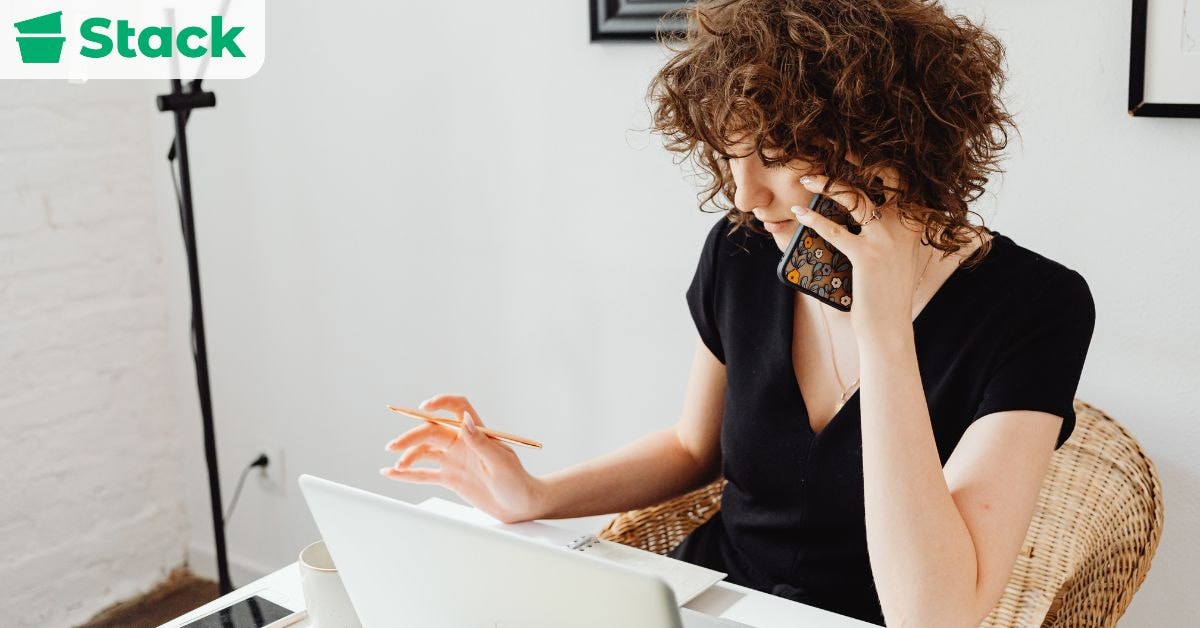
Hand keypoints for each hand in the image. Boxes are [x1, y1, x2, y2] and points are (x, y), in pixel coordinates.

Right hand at [381, 394, 545, 523]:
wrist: (519, 505)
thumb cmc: (516, 481)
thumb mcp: (500, 462)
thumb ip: (480, 442)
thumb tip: (463, 420)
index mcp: (477, 433)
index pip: (457, 408)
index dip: (441, 403)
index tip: (424, 407)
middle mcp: (462, 443)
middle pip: (432, 431)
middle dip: (411, 437)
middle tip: (394, 446)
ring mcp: (454, 460)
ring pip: (425, 451)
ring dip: (408, 455)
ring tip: (396, 466)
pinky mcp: (450, 478)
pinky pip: (425, 474)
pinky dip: (408, 474)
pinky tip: (391, 473)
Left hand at [789, 159, 926, 338]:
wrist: (890, 328)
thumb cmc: (886, 292)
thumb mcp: (897, 256)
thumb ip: (890, 231)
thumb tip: (865, 209)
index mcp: (915, 224)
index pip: (903, 181)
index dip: (882, 161)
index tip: (858, 149)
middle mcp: (906, 226)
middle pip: (887, 177)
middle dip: (860, 158)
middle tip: (835, 148)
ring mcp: (887, 240)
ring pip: (857, 198)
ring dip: (828, 184)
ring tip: (807, 178)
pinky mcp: (867, 257)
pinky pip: (836, 230)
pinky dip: (815, 219)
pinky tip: (800, 213)